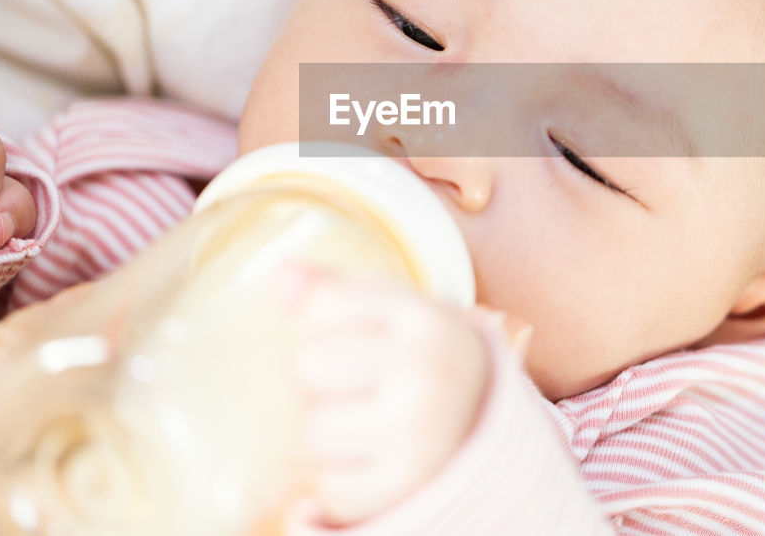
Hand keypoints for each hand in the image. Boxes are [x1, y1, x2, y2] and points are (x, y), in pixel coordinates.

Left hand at [287, 272, 490, 526]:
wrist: (484, 428)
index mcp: (426, 320)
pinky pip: (329, 487)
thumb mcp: (395, 314)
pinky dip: (338, 477)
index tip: (347, 334)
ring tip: (359, 422)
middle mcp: (428, 372)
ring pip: (313, 431)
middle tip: (352, 383)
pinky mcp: (403, 488)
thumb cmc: (422, 361)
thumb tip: (280, 275)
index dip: (318, 322)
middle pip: (311, 365)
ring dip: (324, 431)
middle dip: (318, 376)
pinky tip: (367, 459)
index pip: (322, 305)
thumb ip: (336, 291)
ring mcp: (417, 434)